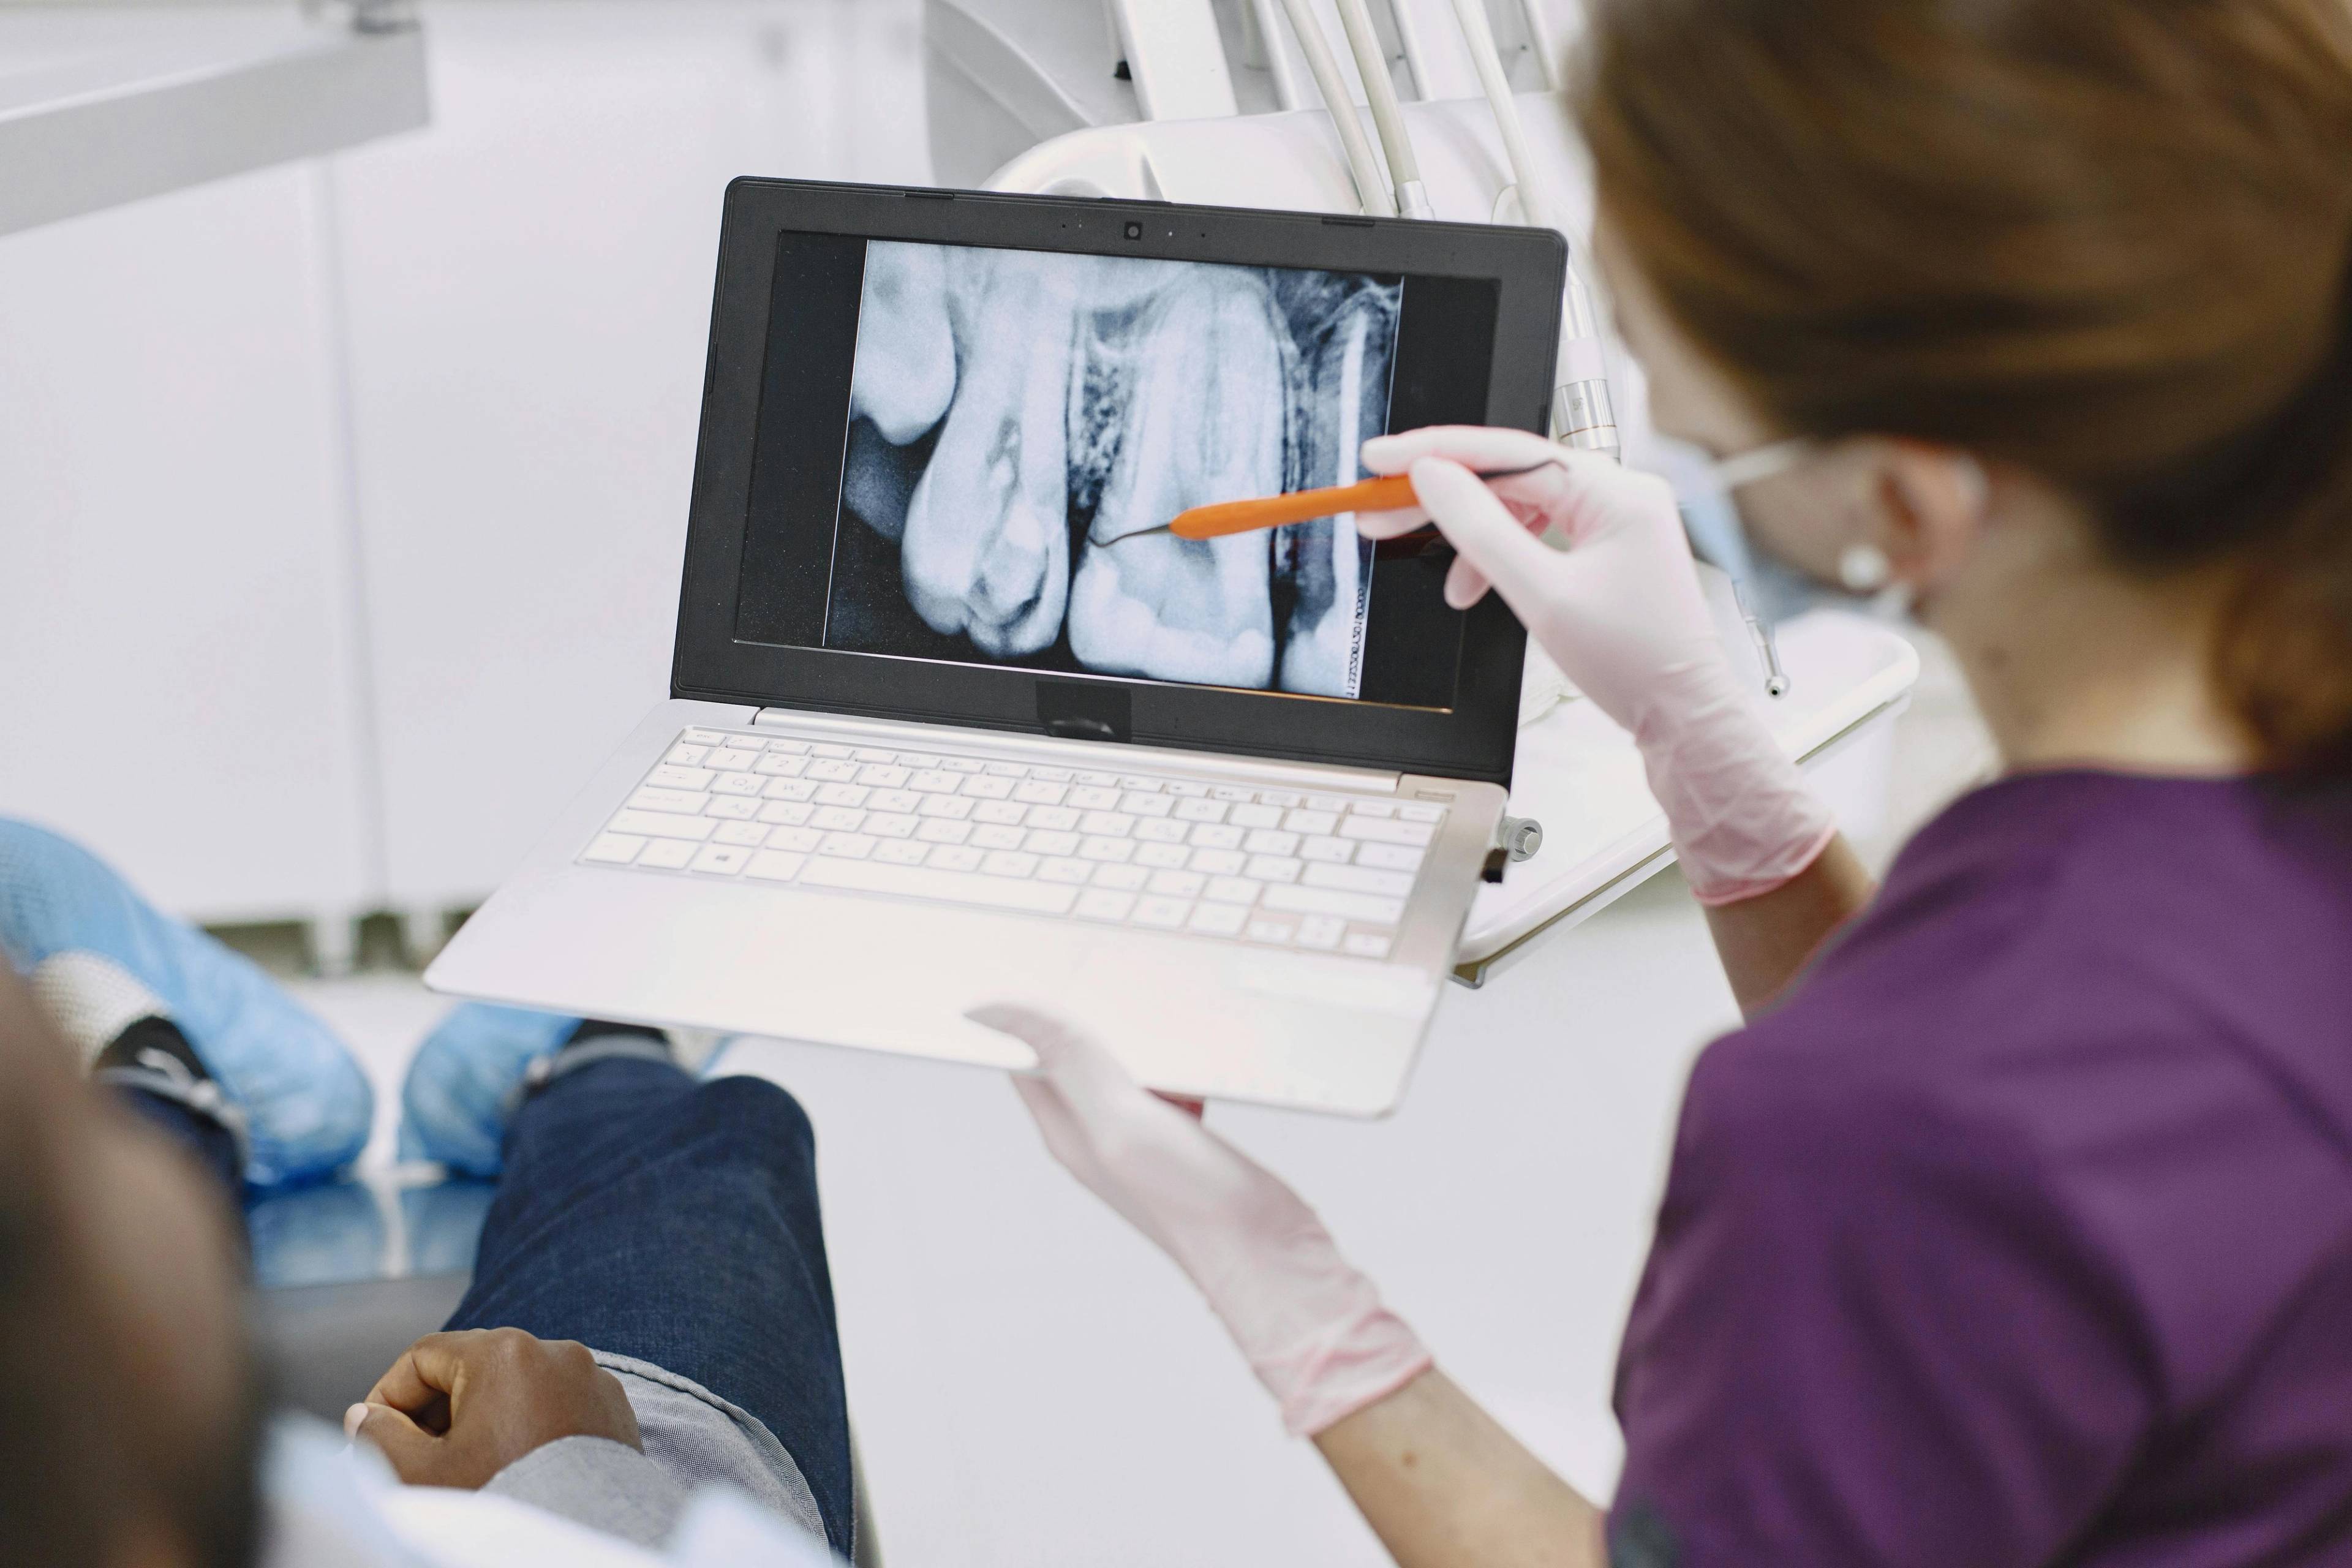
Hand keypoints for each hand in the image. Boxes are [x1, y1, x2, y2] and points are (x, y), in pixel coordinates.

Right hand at [347, 1328, 641, 1488]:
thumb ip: (380, 1438)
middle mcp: (555, 1350)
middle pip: (472, 1364)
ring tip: (464, 1461)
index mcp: (504, 1352)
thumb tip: (365, 1416)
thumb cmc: (502, 1501)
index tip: (375, 1431)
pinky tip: (513, 1463)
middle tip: (414, 1451)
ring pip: (516, 1383)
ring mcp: (591, 1376)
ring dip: (482, 1415)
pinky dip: (529, 1423)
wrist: (580, 1541)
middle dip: (435, 1407)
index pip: (424, 1355)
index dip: (389, 1393)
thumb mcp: (422, 1474)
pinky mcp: (613, 1405)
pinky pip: (557, 1401)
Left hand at [971, 1003, 1429, 1436]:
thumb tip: (992, 1010)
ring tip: (1163, 1004)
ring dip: (1145, 1035)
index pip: (1025, 1057)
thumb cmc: (1191, 1201)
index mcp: (1067, 1129)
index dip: (1025, 1010)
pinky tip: (1206, 1050)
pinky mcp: (1185, 1135)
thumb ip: (1066, 1060)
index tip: (1037, 961)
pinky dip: (1186, 1059)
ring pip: (1130, 1063)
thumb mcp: (1120, 1120)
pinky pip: (1174, 1080)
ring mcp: (1143, 1136)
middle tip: (1110, 965)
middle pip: (1077, 1053)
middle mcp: (1098, 1132)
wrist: (1269, 1253)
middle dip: (1092, 1011)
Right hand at [1359, 425, 1833, 904]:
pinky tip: (1479, 588)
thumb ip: (1480, 529)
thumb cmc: (1634, 663)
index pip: (1509, 453)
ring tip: (1448, 587)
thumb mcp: (1541, 595)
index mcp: (1616, 491)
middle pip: (1511, 476)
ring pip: (1521, 509)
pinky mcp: (1608, 551)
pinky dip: (1502, 559)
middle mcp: (1620, 495)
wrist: (1685, 719)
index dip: (1436, 453)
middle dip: (1444, 499)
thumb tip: (1434, 478)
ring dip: (1473, 540)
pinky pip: (1540, 535)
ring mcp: (1616, 523)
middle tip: (1380, 511)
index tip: (1382, 460)